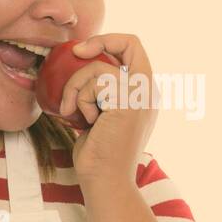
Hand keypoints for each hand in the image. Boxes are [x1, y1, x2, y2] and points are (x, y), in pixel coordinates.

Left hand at [61, 34, 158, 188]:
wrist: (104, 181)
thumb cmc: (96, 154)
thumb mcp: (98, 115)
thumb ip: (98, 94)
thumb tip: (76, 72)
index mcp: (142, 91)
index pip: (134, 48)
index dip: (109, 40)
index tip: (81, 50)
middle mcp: (148, 90)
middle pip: (129, 43)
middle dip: (98, 42)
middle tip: (76, 53)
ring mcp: (142, 96)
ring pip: (100, 67)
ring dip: (76, 87)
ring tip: (73, 111)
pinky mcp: (130, 103)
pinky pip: (97, 83)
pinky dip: (81, 100)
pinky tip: (84, 121)